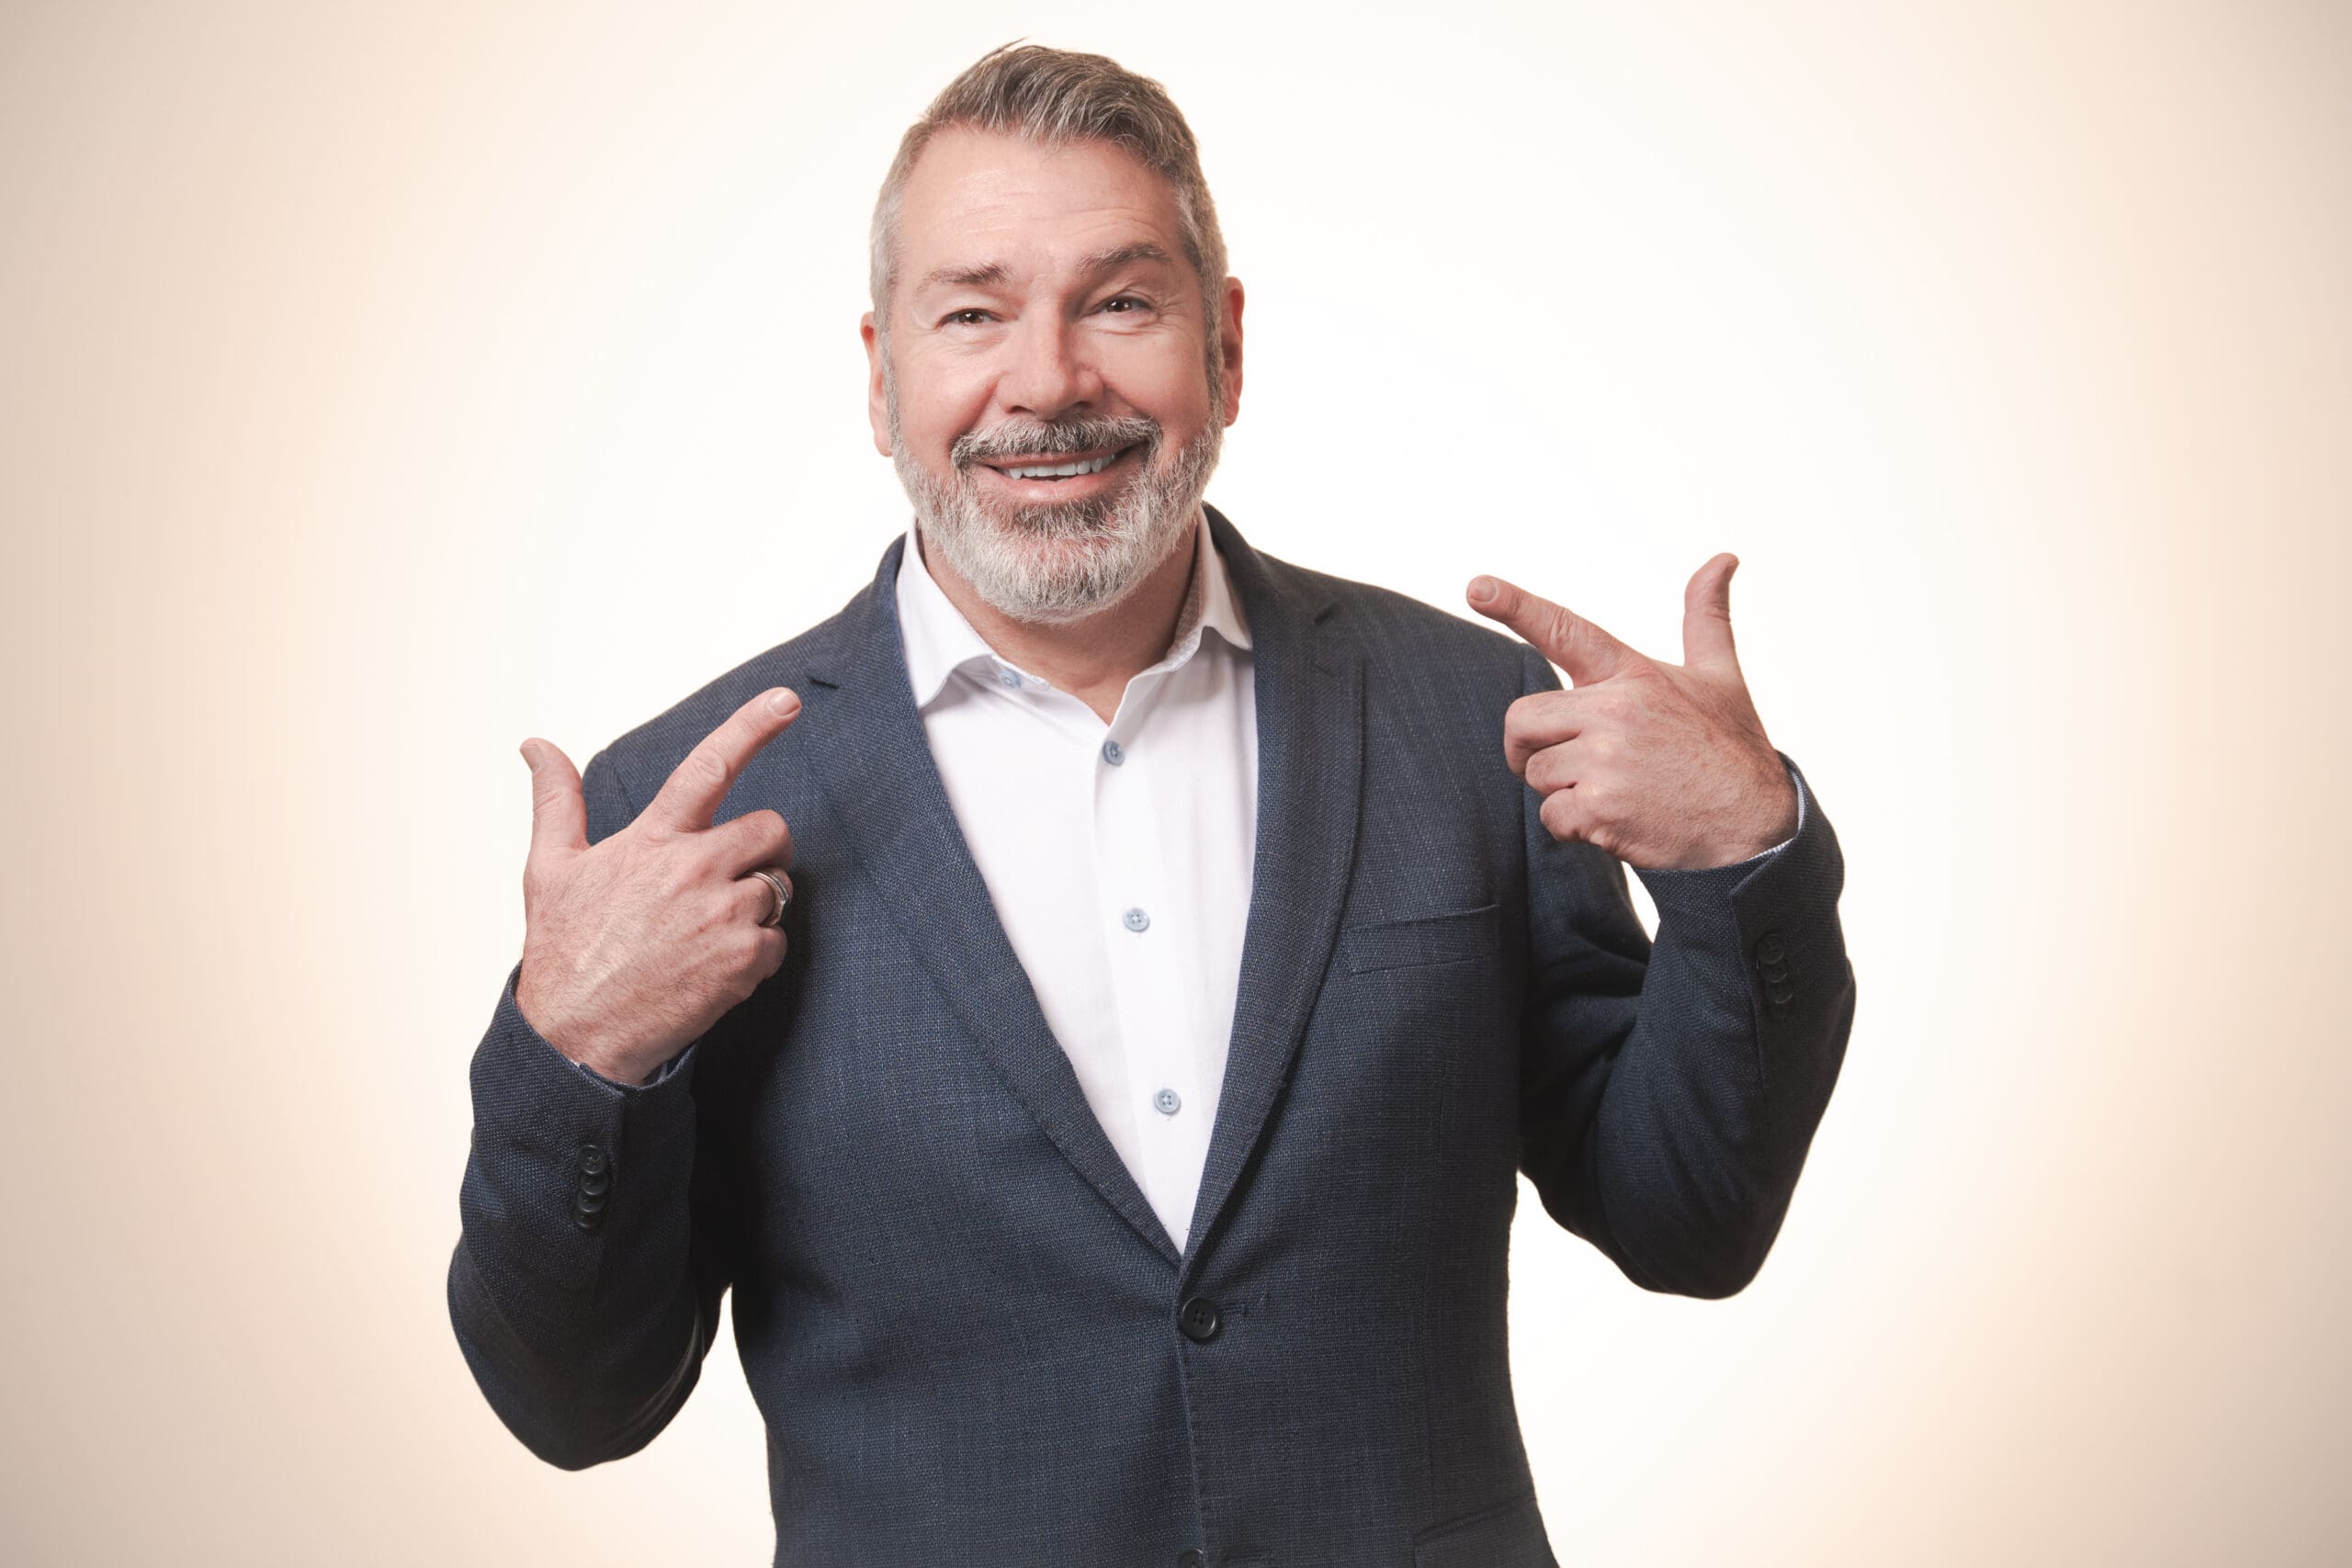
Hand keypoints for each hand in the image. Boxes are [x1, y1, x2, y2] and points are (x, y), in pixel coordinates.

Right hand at [513, 688, 801, 1084]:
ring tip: (706, 931)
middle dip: (762, 847)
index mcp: (651, 841)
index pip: (708, 768)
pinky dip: (757, 956)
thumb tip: (536, 744)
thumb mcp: (549, 869)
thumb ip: (556, 800)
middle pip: (769, 829)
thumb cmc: (563, 951)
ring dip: (756, 905)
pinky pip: (779, 942)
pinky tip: (714, 968)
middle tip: (730, 876)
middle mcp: (692, 870)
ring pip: (778, 887)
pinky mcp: (743, 960)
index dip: (751, 727)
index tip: (787, 700)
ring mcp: (722, 915)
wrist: (576, 1039)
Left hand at [1468, 554, 1797, 870]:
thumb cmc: (1732, 749)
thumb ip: (1706, 617)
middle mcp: (1616, 711)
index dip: (1516, 606)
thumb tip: (1723, 558)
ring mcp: (1607, 761)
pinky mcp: (1601, 809)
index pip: (1565, 631)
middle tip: (1567, 760)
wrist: (1756, 828)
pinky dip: (1575, 827)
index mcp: (1634, 673)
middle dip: (1530, 745)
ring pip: (1536, 773)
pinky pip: (1551, 816)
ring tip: (1618, 791)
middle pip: (1522, 719)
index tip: (1477, 586)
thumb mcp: (1720, 676)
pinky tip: (1619, 821)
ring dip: (1564, 790)